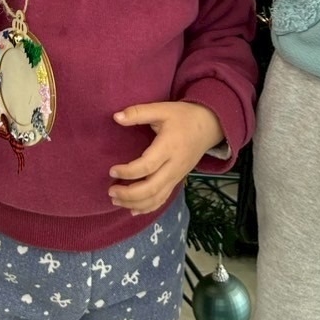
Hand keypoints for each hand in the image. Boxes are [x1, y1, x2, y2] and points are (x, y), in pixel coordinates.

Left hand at [109, 101, 223, 215]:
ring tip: (116, 201)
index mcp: (169, 147)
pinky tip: (133, 210)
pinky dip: (148, 207)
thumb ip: (138, 113)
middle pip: (152, 188)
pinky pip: (163, 199)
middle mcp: (174, 166)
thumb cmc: (183, 116)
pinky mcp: (177, 181)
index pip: (147, 166)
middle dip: (129, 194)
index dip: (128, 172)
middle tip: (111, 191)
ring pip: (157, 197)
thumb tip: (115, 117)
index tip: (112, 171)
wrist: (209, 126)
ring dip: (135, 203)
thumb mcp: (161, 109)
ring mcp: (177, 176)